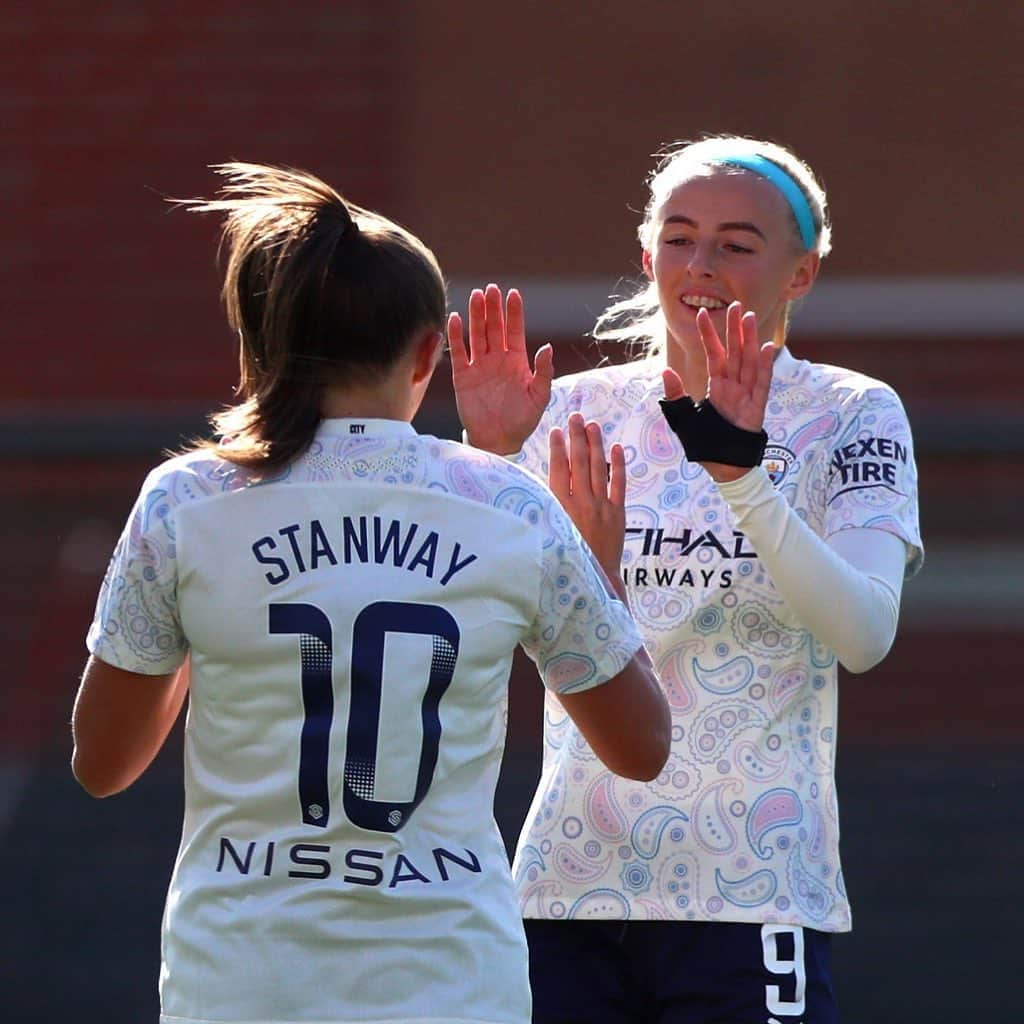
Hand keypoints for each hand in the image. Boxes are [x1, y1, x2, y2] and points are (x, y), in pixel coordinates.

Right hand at [449, 284, 553, 454]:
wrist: (499, 440)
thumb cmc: (522, 420)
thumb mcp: (540, 396)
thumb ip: (544, 372)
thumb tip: (547, 348)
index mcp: (517, 361)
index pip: (515, 330)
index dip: (514, 313)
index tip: (514, 294)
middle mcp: (497, 359)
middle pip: (494, 327)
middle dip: (493, 308)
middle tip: (491, 288)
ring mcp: (479, 366)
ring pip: (477, 335)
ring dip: (476, 316)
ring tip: (476, 296)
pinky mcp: (463, 376)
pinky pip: (458, 352)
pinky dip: (456, 336)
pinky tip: (454, 318)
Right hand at [548, 413, 625, 579]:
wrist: (592, 579)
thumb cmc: (564, 557)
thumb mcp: (547, 532)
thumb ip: (546, 507)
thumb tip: (539, 484)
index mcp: (560, 508)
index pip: (558, 470)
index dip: (557, 449)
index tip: (556, 431)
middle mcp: (581, 504)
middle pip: (579, 464)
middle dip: (577, 438)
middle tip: (576, 417)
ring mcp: (601, 508)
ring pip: (598, 469)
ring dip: (595, 446)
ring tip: (592, 426)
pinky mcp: (617, 515)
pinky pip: (619, 485)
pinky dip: (618, 466)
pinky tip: (616, 448)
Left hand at [663, 302, 773, 482]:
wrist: (723, 468)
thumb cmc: (705, 444)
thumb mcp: (683, 419)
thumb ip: (676, 396)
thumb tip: (665, 371)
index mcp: (716, 387)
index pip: (713, 355)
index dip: (708, 335)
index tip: (702, 313)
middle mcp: (733, 387)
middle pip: (734, 352)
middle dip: (734, 329)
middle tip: (736, 304)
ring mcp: (746, 395)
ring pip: (749, 361)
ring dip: (749, 340)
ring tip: (749, 317)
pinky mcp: (757, 408)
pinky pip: (762, 384)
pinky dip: (765, 367)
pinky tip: (767, 348)